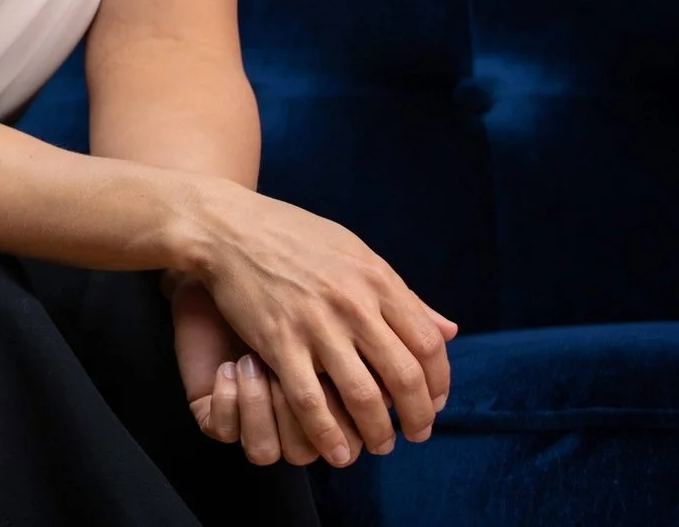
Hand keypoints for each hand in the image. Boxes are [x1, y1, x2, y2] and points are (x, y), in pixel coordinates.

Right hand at [182, 180, 459, 463]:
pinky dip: (328, 434)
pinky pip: (310, 401)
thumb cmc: (293, 236)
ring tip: (379, 444)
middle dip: (418, 416)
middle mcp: (353, 304)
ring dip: (378, 431)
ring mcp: (316, 326)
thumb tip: (450, 329)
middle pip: (404, 377)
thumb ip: (402, 294)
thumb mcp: (356, 251)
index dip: (439, 382)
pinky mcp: (279, 343)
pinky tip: (337, 449)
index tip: (434, 402)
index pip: (429, 344)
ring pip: (364, 397)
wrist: (228, 228)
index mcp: (377, 279)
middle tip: (416, 434)